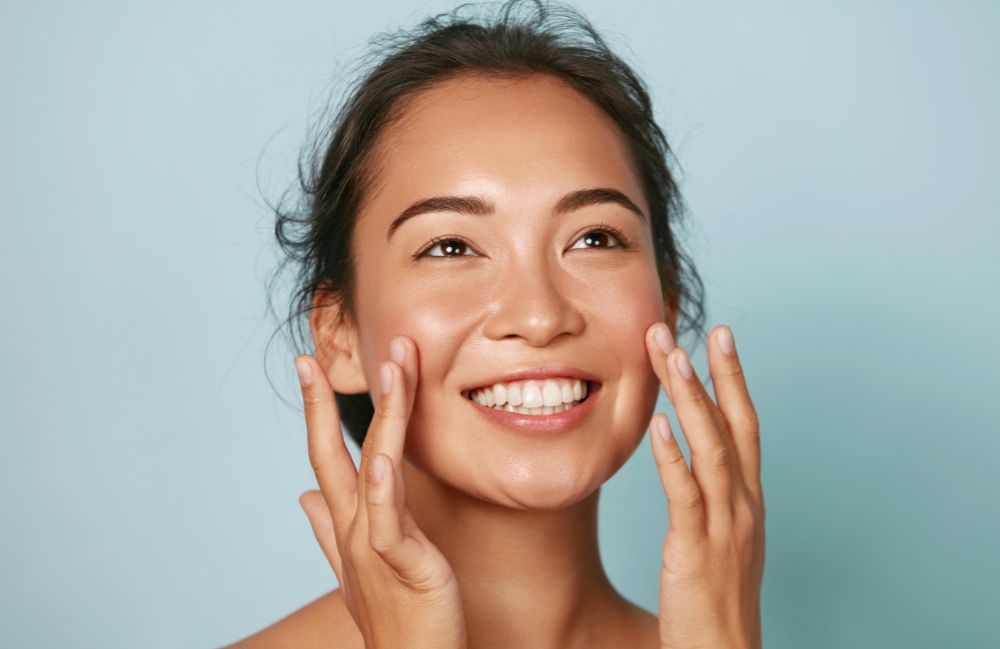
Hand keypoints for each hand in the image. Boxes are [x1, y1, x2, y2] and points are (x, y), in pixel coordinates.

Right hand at [294, 336, 467, 648]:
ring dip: (383, 415)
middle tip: (313, 356)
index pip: (327, 456)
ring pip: (374, 469)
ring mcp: (374, 546)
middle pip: (337, 454)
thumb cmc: (394, 617)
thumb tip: (303, 497)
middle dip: (323, 404)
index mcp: (349, 523)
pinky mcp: (403, 564)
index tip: (308, 366)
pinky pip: (390, 522)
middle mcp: (355, 529)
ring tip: (391, 368)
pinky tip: (383, 461)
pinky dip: (384, 490)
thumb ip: (330, 529)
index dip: (316, 411)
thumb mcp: (360, 566)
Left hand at [644, 323, 764, 648]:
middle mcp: (743, 505)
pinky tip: (656, 427)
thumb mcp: (720, 540)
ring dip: (690, 399)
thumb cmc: (716, 601)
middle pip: (732, 425)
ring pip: (710, 449)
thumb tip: (685, 459)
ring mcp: (724, 526)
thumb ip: (707, 497)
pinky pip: (684, 496)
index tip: (719, 338)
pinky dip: (672, 458)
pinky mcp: (695, 550)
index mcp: (747, 500)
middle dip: (713, 372)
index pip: (743, 426)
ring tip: (670, 357)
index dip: (732, 380)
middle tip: (691, 327)